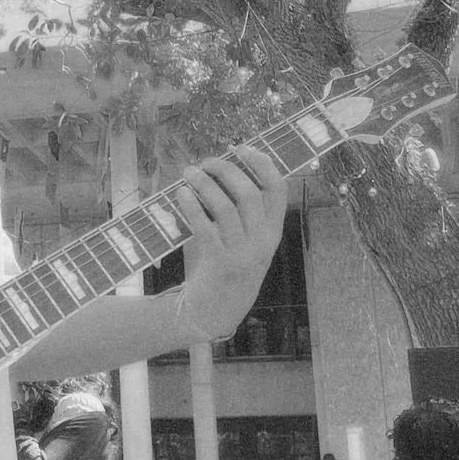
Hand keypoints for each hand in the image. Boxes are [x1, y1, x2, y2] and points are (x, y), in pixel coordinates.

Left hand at [175, 146, 286, 339]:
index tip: (241, 148)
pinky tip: (180, 195)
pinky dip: (191, 206)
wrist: (215, 312)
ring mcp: (243, 254)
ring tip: (188, 173)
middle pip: (249, 194)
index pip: (278, 189)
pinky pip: (205, 228)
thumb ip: (239, 211)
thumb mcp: (244, 240)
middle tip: (206, 162)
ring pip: (226, 207)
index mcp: (272, 232)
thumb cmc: (225, 267)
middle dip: (227, 170)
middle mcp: (262, 242)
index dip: (261, 163)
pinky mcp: (220, 263)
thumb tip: (219, 168)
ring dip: (205, 184)